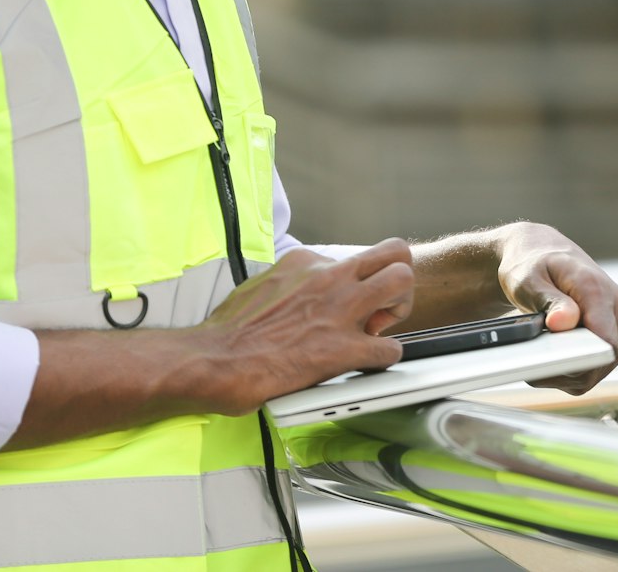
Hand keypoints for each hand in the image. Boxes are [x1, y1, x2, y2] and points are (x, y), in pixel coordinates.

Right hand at [194, 238, 414, 412]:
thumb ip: (291, 284)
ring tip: (380, 331)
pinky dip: (382, 360)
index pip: (353, 259)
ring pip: (403, 282)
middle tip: (381, 310)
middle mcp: (328, 276)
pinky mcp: (343, 347)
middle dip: (396, 282)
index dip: (356, 284)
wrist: (214, 360)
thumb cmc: (229, 331)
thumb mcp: (261, 285)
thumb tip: (301, 294)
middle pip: (394, 252)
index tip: (346, 304)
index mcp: (305, 261)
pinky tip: (365, 366)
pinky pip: (390, 349)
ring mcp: (339, 309)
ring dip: (400, 310)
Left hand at [496, 223, 617, 392]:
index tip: (551, 361)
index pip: (605, 341)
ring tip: (540, 348)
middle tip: (532, 351)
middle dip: (562, 365)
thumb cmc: (535, 267)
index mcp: (600, 290)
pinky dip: (567, 373)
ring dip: (562, 370)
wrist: (546, 259)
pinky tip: (550, 354)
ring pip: (593, 373)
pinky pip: (591, 375)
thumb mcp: (530, 279)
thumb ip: (549, 301)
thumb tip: (564, 322)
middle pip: (596, 362)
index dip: (579, 358)